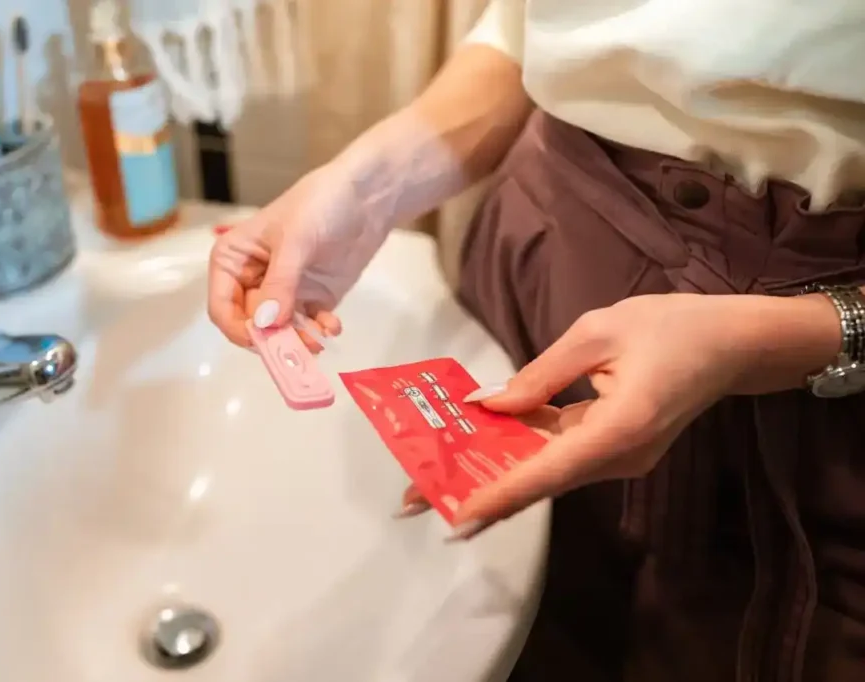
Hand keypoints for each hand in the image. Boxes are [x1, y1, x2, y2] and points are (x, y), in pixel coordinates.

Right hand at [207, 164, 388, 349]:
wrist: (366, 196)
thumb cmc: (319, 205)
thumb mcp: (294, 241)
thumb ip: (280, 284)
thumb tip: (266, 324)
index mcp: (233, 260)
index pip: (221, 307)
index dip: (238, 329)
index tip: (263, 340)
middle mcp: (252, 279)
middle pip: (251, 325)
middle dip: (272, 339)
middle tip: (297, 346)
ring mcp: (283, 291)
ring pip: (278, 332)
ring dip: (296, 341)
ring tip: (319, 339)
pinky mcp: (311, 298)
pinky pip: (306, 326)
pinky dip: (318, 331)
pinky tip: (333, 325)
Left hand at [411, 293, 839, 539]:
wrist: (734, 342)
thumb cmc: (671, 326)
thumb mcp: (598, 333)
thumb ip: (540, 373)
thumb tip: (489, 406)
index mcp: (619, 428)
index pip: (545, 472)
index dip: (495, 496)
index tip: (452, 518)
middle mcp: (617, 457)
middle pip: (536, 481)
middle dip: (475, 491)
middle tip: (413, 498)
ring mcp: (618, 458)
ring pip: (544, 471)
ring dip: (491, 472)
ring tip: (430, 474)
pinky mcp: (615, 449)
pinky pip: (559, 455)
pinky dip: (519, 452)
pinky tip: (478, 445)